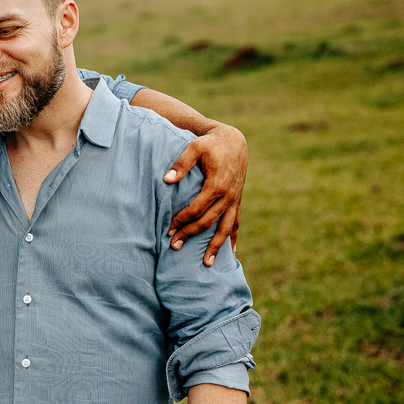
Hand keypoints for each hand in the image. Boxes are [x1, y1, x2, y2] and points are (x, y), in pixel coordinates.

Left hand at [163, 123, 246, 265]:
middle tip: (174, 246)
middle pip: (208, 221)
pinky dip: (233, 238)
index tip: (168, 229)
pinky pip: (236, 222)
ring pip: (225, 227)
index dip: (181, 220)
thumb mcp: (194, 147)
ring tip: (206, 263)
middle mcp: (229, 196)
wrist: (234, 140)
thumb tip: (166, 179)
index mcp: (217, 185)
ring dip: (215, 246)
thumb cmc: (211, 143)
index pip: (196, 209)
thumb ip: (181, 163)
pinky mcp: (237, 200)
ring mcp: (235, 200)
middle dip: (191, 235)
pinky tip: (231, 252)